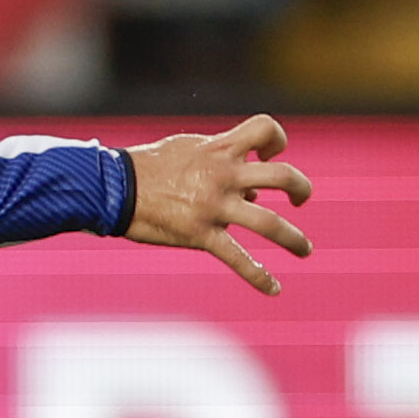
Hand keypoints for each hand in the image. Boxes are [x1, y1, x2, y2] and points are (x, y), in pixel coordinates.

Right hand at [122, 114, 315, 295]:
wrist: (114, 188)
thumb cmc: (148, 166)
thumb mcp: (188, 148)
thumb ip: (221, 159)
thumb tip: (250, 187)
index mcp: (219, 149)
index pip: (264, 129)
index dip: (276, 140)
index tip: (269, 154)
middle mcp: (224, 175)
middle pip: (282, 176)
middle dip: (301, 189)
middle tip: (301, 200)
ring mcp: (215, 206)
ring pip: (270, 223)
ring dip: (294, 239)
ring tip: (304, 249)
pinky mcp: (201, 235)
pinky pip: (238, 258)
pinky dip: (259, 277)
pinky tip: (274, 289)